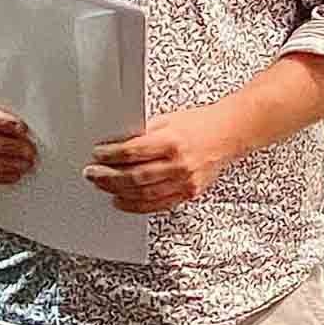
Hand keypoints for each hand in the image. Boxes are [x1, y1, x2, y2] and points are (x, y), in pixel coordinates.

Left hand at [85, 106, 233, 212]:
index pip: (132, 152)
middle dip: (108, 176)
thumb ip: (144, 132)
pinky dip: (138, 205)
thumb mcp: (169, 119)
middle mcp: (179, 164)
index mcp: (172, 141)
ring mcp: (185, 181)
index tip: (98, 155)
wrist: (230, 133)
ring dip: (118, 192)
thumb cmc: (201, 124)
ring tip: (103, 187)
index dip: (110, 155)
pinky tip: (123, 201)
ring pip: (144, 194)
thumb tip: (116, 143)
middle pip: (135, 176)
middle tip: (93, 174)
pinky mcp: (190, 192)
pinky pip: (159, 204)